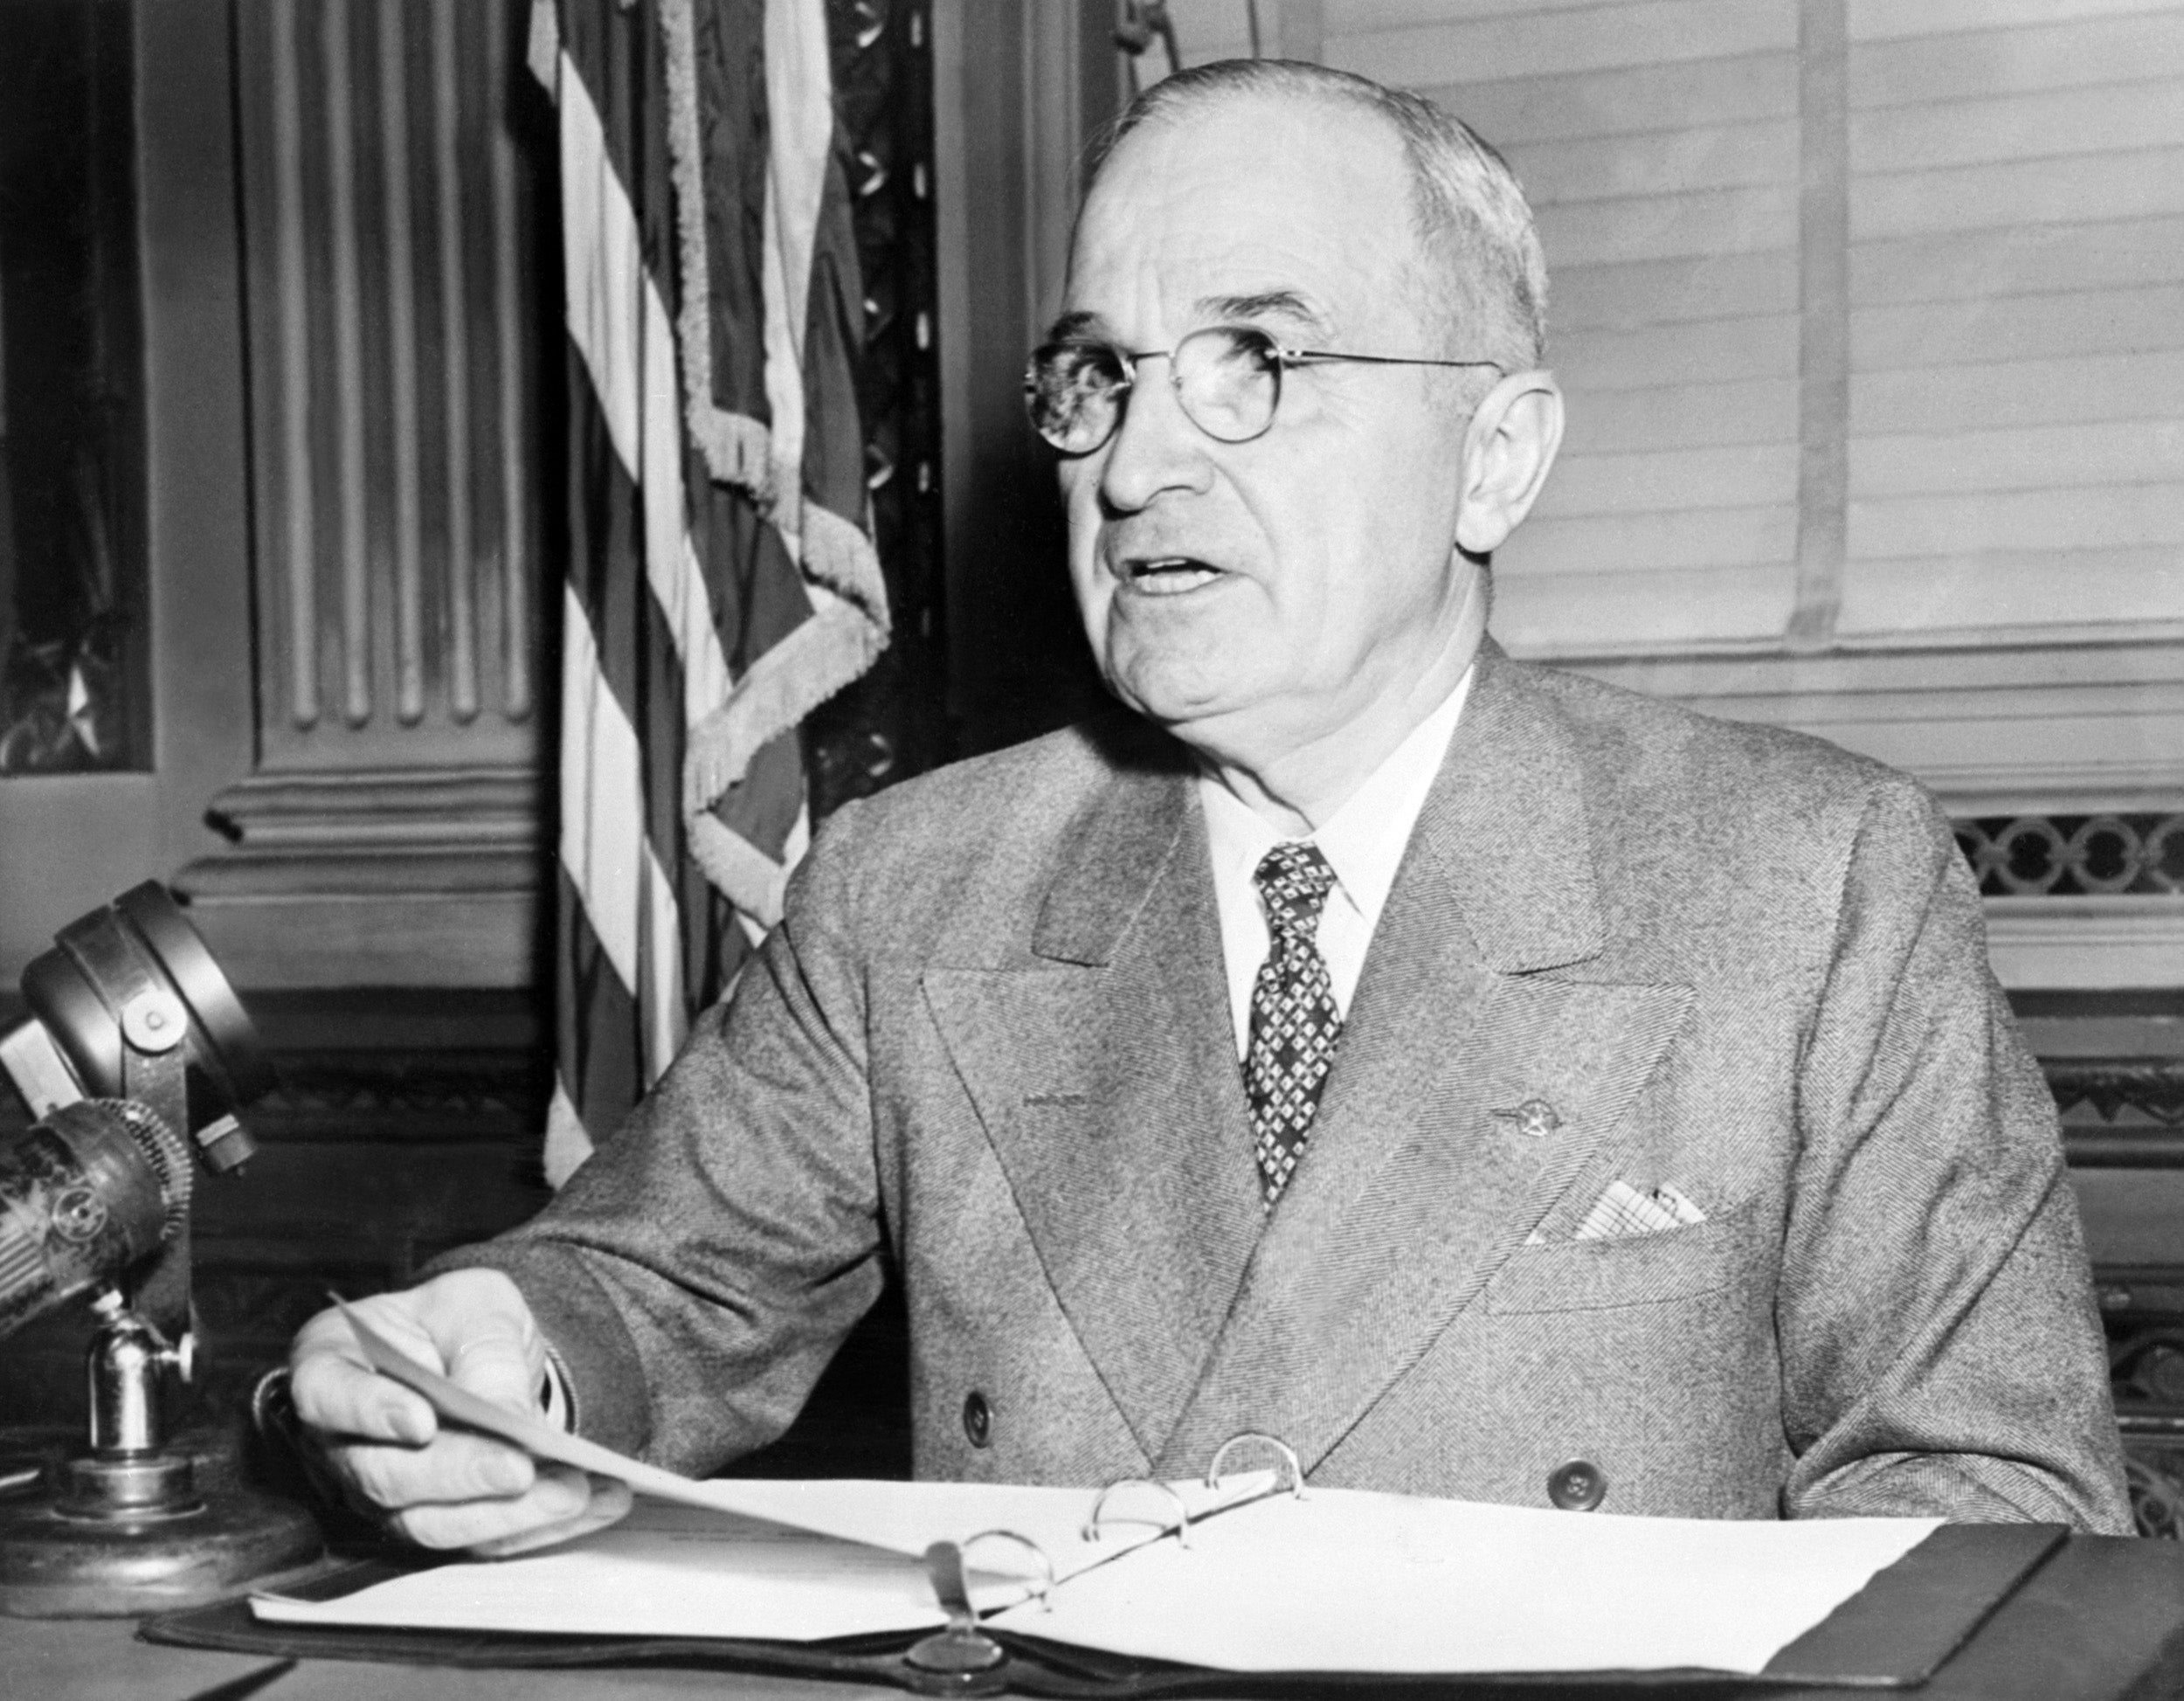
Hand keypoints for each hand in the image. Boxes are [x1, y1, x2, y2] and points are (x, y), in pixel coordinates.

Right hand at [288, 1269, 632, 1554]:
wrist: (481, 1350)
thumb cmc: (458, 1321)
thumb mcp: (478, 1307)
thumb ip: (484, 1351)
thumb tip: (505, 1414)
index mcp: (333, 1367)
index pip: (329, 1395)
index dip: (369, 1412)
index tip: (419, 1422)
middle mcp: (346, 1443)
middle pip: (386, 1475)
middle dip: (460, 1475)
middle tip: (520, 1468)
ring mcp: (386, 1493)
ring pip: (432, 1523)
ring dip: (508, 1514)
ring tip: (576, 1491)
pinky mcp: (439, 1521)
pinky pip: (484, 1538)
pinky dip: (545, 1525)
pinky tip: (600, 1500)